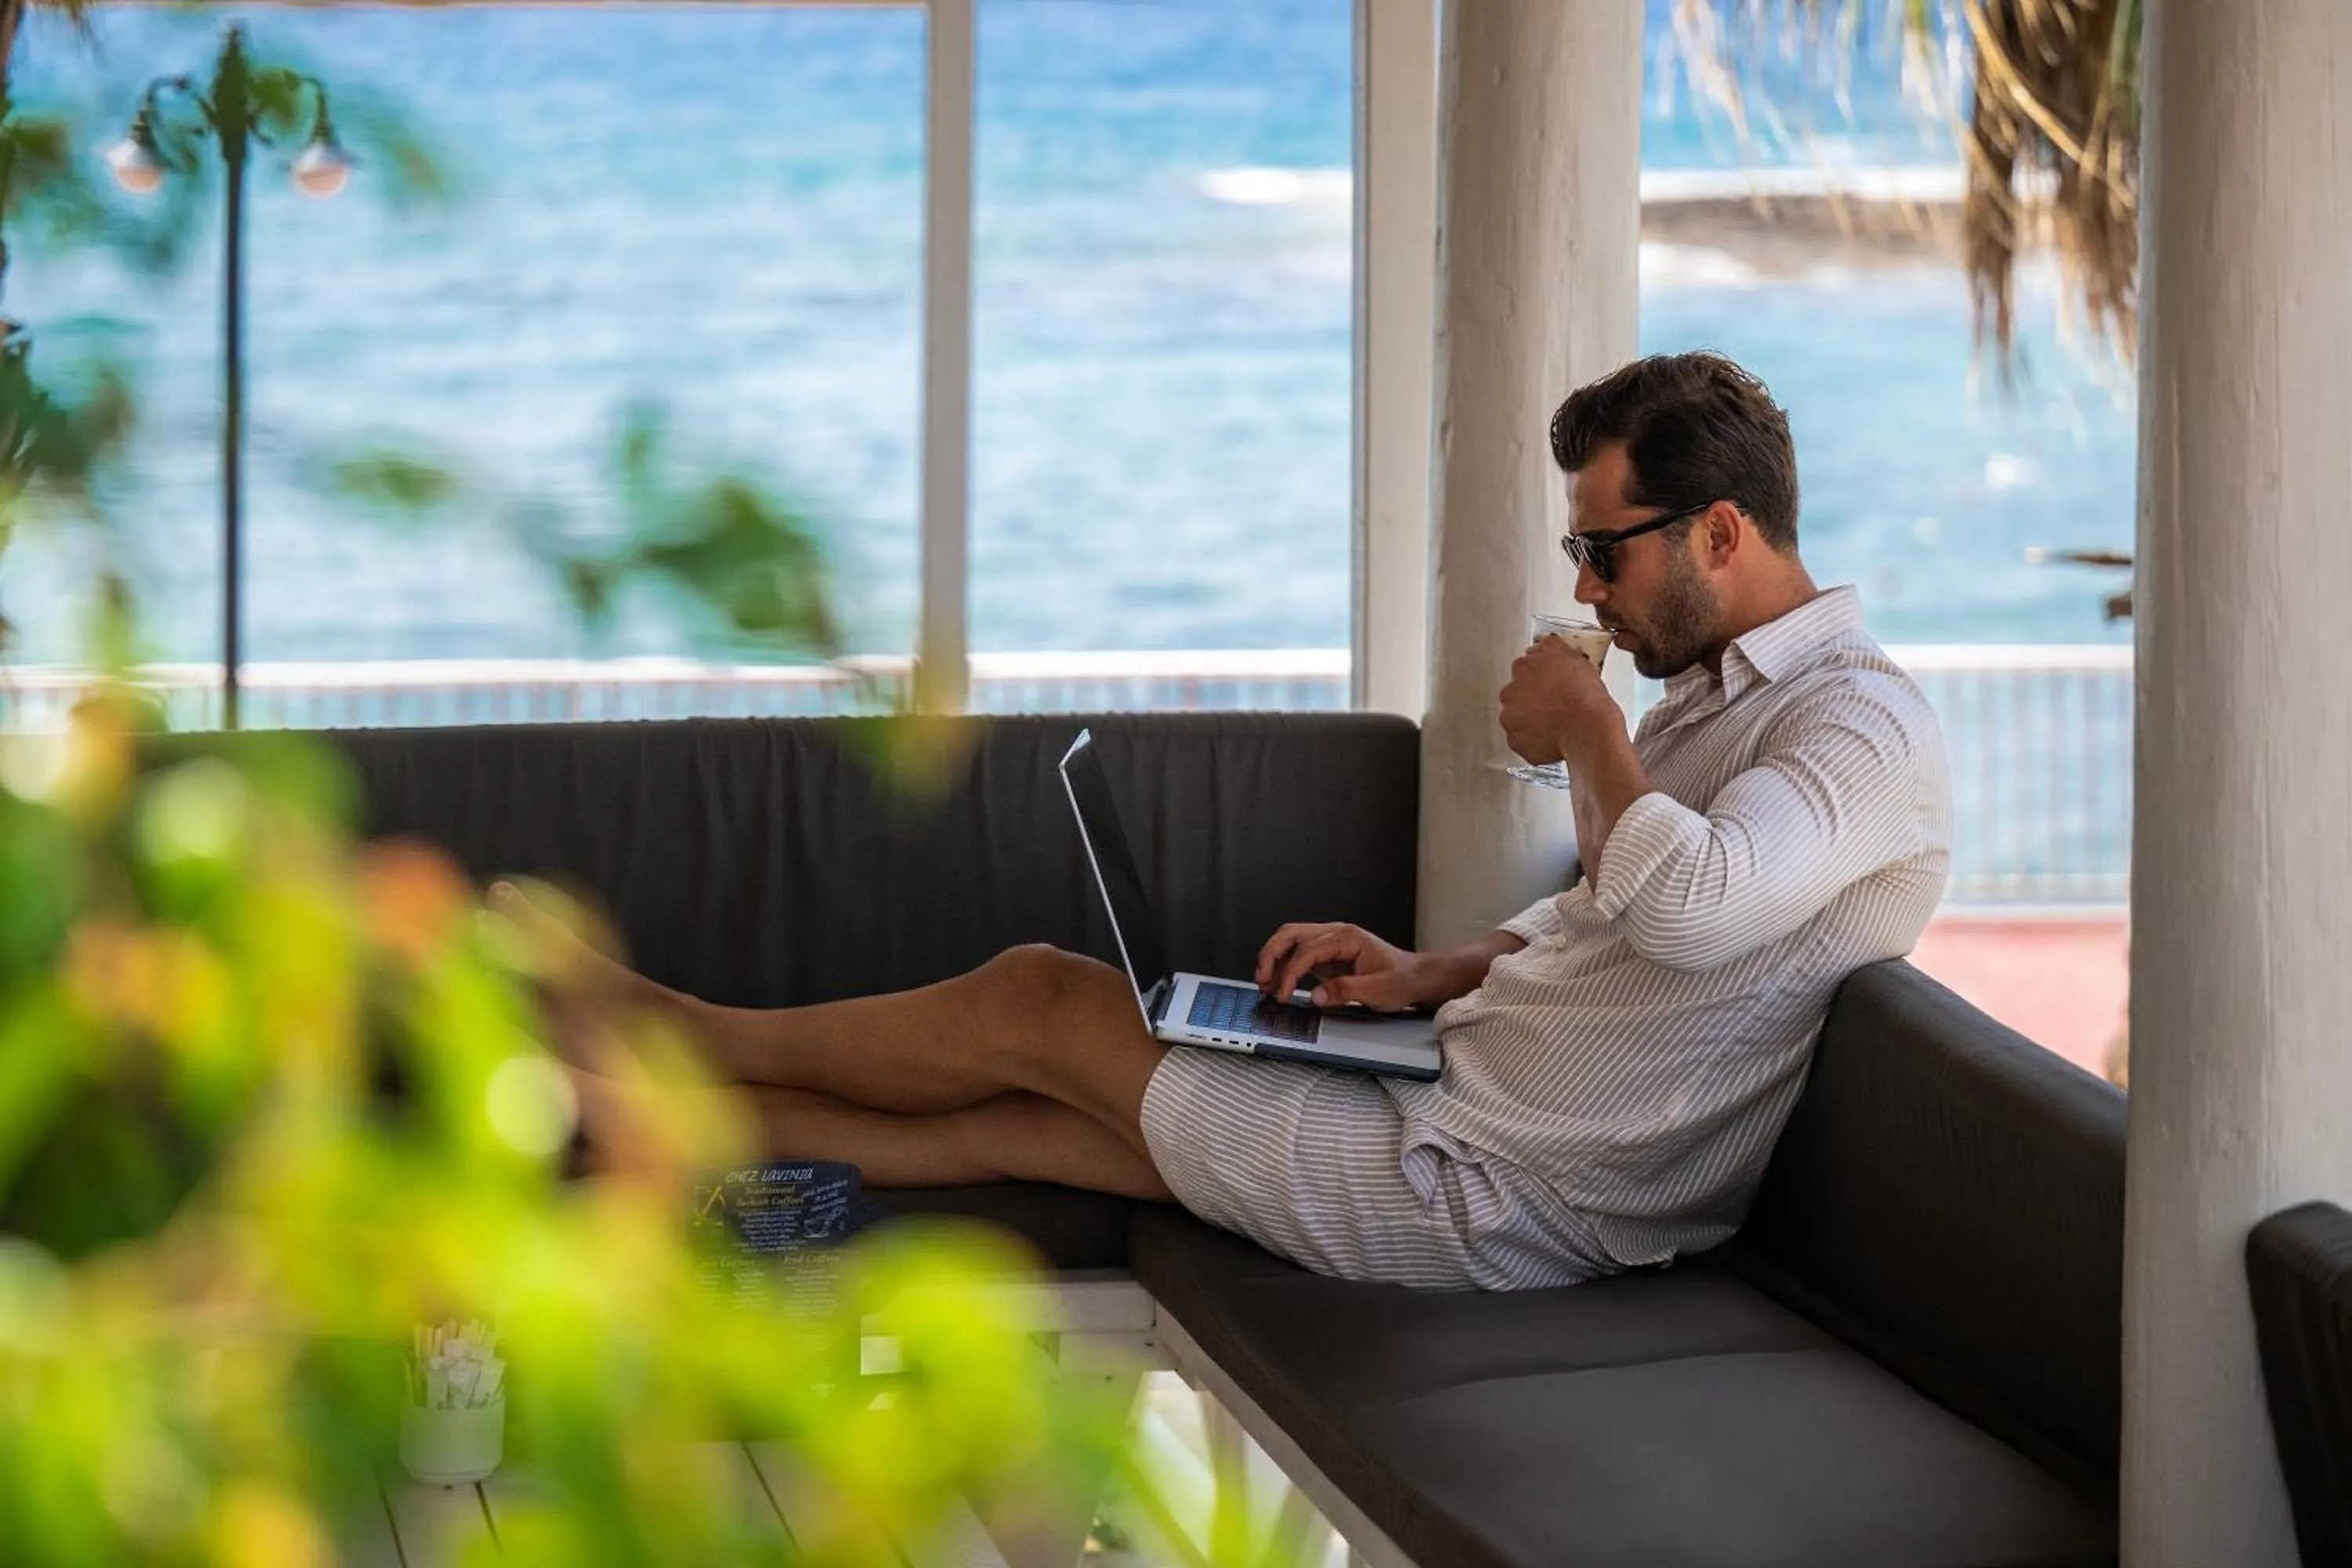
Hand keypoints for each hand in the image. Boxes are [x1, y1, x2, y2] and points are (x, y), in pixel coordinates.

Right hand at [1254, 922, 1428, 1011]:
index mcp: (1346, 937)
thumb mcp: (1378, 990)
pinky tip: (1278, 984)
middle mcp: (1335, 934)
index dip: (1290, 973)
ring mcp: (1329, 944)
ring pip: (1290, 941)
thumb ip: (1345, 991)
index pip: (1307, 950)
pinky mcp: (1327, 957)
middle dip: (1271, 955)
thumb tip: (1315, 996)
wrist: (1415, 977)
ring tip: (1264, 984)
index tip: (1283, 995)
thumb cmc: (1401, 979)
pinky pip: (1298, 955)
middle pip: (1290, 934)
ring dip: (1274, 959)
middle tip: (1262, 980)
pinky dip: (1284, 967)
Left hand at [1498, 635, 1618, 768]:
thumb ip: (1552, 647)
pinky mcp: (1515, 741)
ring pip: (1517, 717)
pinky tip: (1551, 738)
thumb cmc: (1585, 697)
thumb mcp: (1574, 657)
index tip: (1550, 684)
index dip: (1540, 677)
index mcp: (1523, 667)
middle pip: (1517, 693)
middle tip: (1555, 705)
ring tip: (1555, 723)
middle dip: (1532, 698)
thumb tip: (1543, 646)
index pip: (1525, 668)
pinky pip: (1521, 740)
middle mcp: (1510, 691)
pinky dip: (1532, 740)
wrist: (1587, 729)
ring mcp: (1510, 717)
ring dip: (1531, 719)